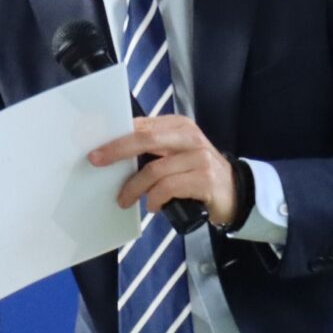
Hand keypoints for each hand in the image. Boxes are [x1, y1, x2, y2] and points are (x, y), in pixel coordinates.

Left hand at [87, 116, 241, 228]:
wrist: (236, 193)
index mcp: (179, 126)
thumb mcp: (176, 155)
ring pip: (154, 169)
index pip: (142, 125)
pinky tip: (153, 207)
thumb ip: (153, 149)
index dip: (117, 135)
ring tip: (125, 199)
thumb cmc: (197, 174)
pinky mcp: (205, 179)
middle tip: (97, 161)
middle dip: (117, 150)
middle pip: (146, 138)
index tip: (96, 146)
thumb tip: (114, 154)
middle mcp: (190, 137)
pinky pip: (169, 187)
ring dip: (134, 187)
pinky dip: (155, 199)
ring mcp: (199, 157)